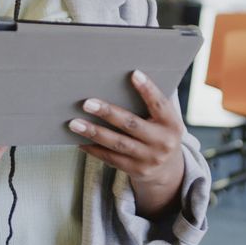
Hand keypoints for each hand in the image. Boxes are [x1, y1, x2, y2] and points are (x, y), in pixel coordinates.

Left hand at [68, 69, 186, 216]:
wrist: (168, 170)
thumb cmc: (160, 132)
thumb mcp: (165, 120)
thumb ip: (153, 103)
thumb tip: (130, 76)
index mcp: (172, 124)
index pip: (160, 104)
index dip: (148, 90)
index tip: (134, 74)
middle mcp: (163, 142)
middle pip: (132, 124)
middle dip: (108, 113)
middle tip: (87, 103)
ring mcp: (149, 158)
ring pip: (117, 143)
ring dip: (94, 132)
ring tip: (74, 123)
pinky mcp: (136, 170)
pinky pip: (110, 158)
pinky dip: (93, 149)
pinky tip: (78, 140)